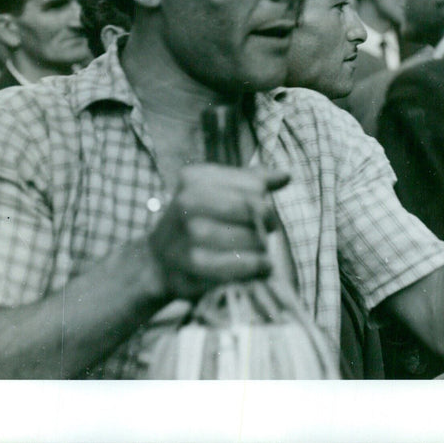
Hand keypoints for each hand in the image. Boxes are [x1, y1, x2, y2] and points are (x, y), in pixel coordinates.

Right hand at [146, 164, 289, 299]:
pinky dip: (255, 267)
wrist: (158, 261)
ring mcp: (189, 232)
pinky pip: (240, 264)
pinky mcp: (193, 263)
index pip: (253, 185)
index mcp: (194, 178)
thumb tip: (286, 175)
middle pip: (252, 209)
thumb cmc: (195, 222)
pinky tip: (260, 268)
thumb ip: (250, 182)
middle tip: (265, 236)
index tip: (262, 214)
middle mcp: (187, 201)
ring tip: (262, 255)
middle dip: (266, 225)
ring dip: (263, 249)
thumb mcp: (215, 194)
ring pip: (249, 237)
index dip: (264, 201)